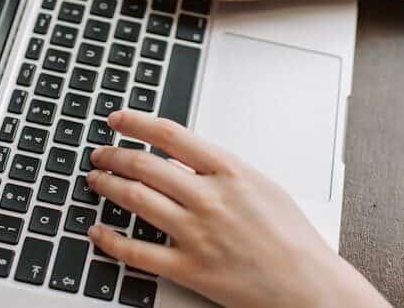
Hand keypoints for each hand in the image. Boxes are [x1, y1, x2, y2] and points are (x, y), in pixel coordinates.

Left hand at [87, 111, 389, 307]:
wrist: (307, 284)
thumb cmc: (289, 234)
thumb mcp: (258, 184)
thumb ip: (217, 169)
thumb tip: (178, 157)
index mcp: (227, 171)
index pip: (170, 134)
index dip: (136, 122)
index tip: (117, 119)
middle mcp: (208, 198)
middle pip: (144, 165)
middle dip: (113, 154)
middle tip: (100, 153)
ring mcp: (196, 233)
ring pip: (135, 199)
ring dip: (107, 185)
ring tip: (96, 180)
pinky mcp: (189, 269)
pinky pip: (137, 253)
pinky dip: (110, 239)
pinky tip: (98, 230)